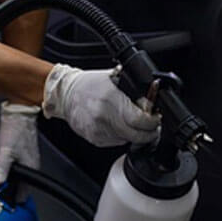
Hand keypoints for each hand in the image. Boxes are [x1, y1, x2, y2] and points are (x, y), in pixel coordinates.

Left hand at [0, 102, 40, 194]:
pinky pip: (16, 170)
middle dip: (9, 192)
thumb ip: (2, 167)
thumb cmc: (16, 129)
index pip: (23, 195)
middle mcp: (31, 167)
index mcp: (31, 169)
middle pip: (20, 189)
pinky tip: (0, 171)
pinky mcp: (22, 155)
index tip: (1, 201)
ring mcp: (27, 161)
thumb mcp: (6, 150)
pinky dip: (8, 173)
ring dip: (8, 182)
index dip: (12, 200)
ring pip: (18, 179)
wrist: (19, 113)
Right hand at [42, 64, 159, 146]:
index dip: (152, 122)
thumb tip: (152, 102)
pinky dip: (122, 136)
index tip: (155, 119)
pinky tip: (117, 125)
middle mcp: (104, 116)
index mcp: (110, 99)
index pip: (140, 119)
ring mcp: (98, 130)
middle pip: (137, 135)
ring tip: (132, 122)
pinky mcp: (95, 139)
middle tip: (151, 126)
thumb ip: (134, 91)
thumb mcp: (114, 78)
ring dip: (135, 134)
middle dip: (148, 132)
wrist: (66, 95)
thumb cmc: (89, 85)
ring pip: (128, 140)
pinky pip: (116, 142)